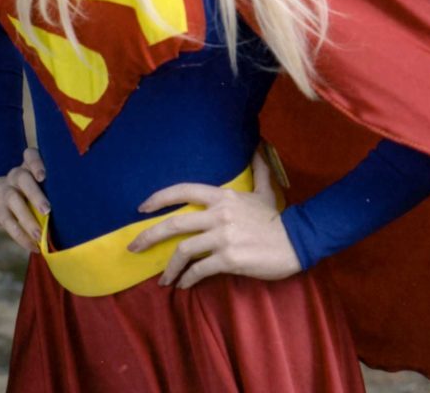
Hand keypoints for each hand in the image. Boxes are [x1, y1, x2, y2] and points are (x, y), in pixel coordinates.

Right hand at [0, 147, 49, 253]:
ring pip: (12, 200)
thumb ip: (56, 184)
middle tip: (47, 210)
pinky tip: (33, 246)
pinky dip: (21, 237)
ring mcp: (4, 191)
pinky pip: (8, 223)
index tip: (44, 176)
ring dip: (27, 218)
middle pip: (22, 178)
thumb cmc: (35, 189)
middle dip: (34, 194)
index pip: (30, 155)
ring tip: (39, 234)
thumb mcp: (43, 181)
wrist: (2, 194)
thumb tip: (84, 197)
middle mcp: (14, 174)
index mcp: (28, 164)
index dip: (36, 164)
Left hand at [127, 149, 300, 288]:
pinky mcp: (229, 259)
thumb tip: (258, 145)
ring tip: (163, 280)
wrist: (297, 241)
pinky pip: (200, 270)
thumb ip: (258, 168)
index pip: (183, 191)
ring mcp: (223, 237)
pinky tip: (184, 286)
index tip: (141, 208)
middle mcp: (219, 214)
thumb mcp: (265, 190)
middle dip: (149, 235)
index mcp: (222, 196)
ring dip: (170, 268)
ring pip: (184, 250)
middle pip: (175, 223)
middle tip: (133, 248)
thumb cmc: (276, 218)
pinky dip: (188, 279)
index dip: (159, 198)